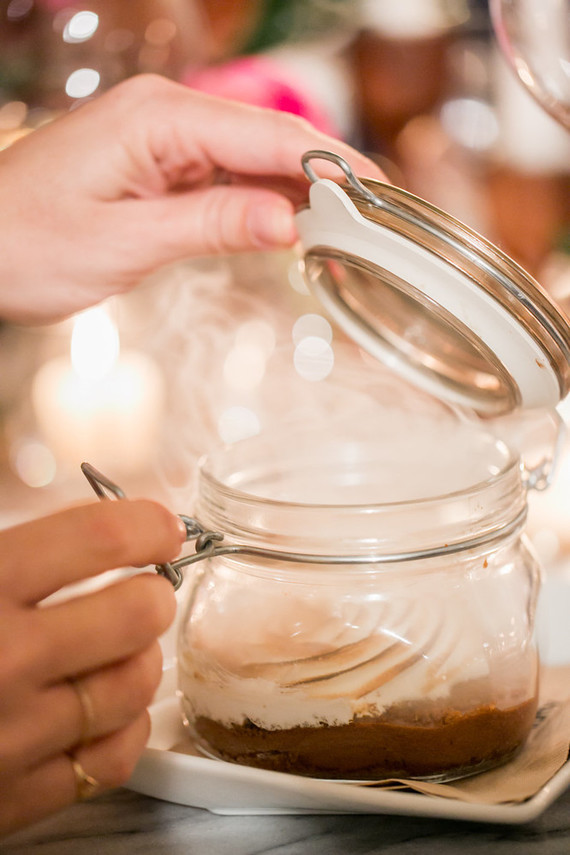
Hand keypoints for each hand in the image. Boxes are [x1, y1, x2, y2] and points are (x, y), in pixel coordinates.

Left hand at [0, 73, 383, 323]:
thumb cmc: (29, 243)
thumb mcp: (127, 242)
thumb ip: (213, 224)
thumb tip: (289, 221)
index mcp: (157, 118)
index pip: (266, 135)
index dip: (329, 164)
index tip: (376, 192)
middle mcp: (165, 116)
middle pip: (268, 139)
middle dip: (325, 176)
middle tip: (375, 217)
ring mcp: (163, 139)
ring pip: (252, 158)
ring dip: (298, 192)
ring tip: (348, 227)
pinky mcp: (159, 166)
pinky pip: (226, 177)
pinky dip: (261, 201)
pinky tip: (291, 224)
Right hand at [0, 499, 183, 834]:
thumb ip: (11, 554)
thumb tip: (95, 530)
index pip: (97, 539)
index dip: (145, 524)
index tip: (160, 528)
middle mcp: (1, 664)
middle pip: (136, 614)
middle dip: (152, 592)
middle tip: (144, 588)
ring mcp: (11, 739)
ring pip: (134, 685)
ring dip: (141, 656)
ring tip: (123, 645)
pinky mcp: (13, 800)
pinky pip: (111, 759)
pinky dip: (124, 725)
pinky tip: (105, 706)